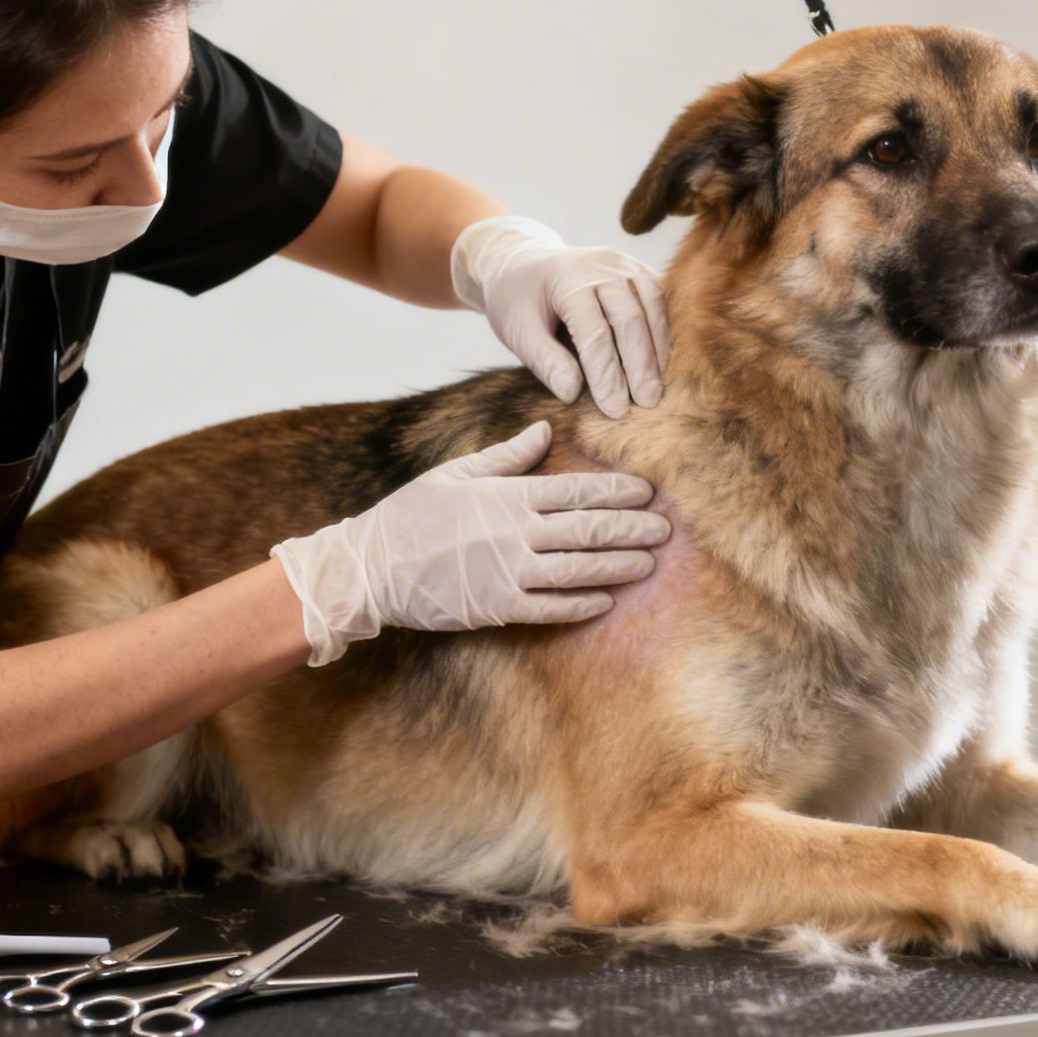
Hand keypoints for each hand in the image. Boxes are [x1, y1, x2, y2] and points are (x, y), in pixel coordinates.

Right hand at [270, 421, 669, 665]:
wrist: (371, 569)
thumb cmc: (411, 515)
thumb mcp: (456, 473)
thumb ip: (506, 455)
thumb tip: (544, 428)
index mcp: (507, 496)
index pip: (576, 490)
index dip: (616, 491)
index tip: (647, 491)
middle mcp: (515, 533)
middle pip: (588, 530)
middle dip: (631, 528)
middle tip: (666, 529)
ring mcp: (509, 573)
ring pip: (578, 569)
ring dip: (618, 566)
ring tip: (649, 563)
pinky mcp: (499, 607)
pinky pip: (551, 607)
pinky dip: (582, 604)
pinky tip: (608, 600)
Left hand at [451, 215, 670, 417]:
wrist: (521, 262)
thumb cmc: (517, 301)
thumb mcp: (518, 332)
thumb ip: (545, 362)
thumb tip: (573, 394)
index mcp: (566, 278)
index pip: (594, 332)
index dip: (606, 374)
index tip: (614, 409)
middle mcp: (600, 265)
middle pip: (630, 318)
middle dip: (640, 365)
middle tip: (646, 403)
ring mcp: (622, 263)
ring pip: (653, 304)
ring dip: (658, 350)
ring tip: (657, 387)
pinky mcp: (636, 268)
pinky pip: (660, 297)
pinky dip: (664, 329)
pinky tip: (662, 361)